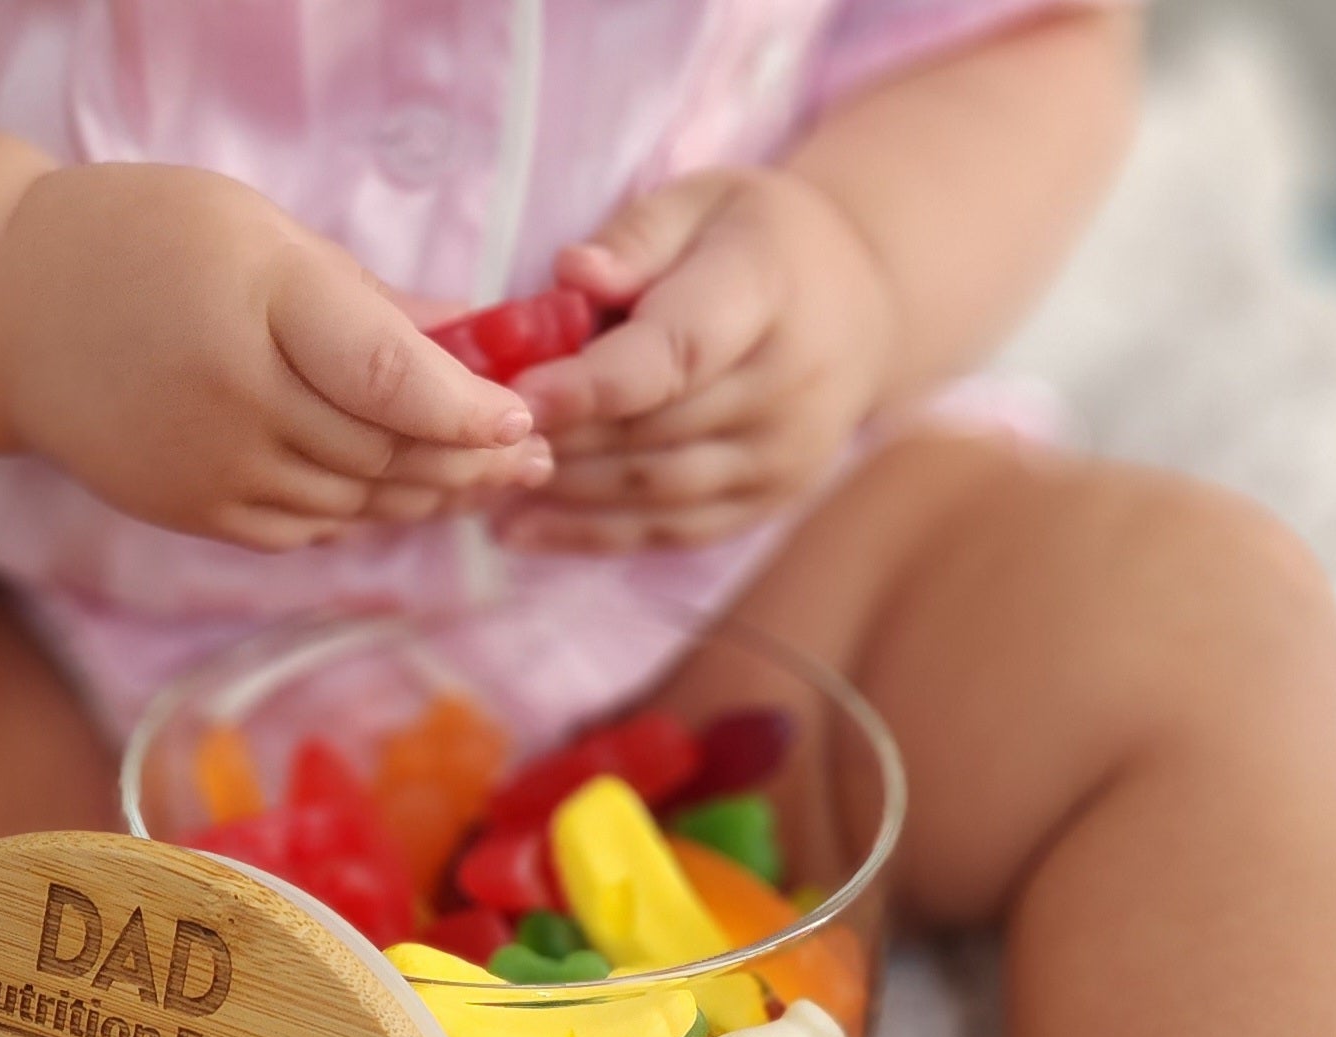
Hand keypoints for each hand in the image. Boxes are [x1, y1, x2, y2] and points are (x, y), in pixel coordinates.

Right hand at [0, 164, 551, 550]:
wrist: (16, 314)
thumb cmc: (153, 246)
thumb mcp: (260, 233)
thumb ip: (366, 299)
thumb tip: (477, 335)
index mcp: (259, 302)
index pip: (389, 377)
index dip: (467, 409)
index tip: (521, 417)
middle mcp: (236, 396)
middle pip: (385, 452)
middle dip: (470, 459)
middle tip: (534, 454)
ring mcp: (213, 467)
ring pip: (356, 502)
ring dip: (429, 495)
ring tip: (487, 480)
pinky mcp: (196, 514)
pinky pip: (307, 528)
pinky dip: (363, 515)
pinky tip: (403, 497)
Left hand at [502, 168, 897, 551]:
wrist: (861, 306)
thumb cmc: (756, 242)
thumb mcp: (704, 202)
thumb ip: (636, 236)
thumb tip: (572, 273)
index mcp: (768, 291)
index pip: (677, 351)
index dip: (592, 382)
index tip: (517, 394)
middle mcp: (788, 384)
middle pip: (653, 429)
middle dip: (559, 438)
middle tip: (475, 439)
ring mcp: (784, 454)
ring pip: (654, 490)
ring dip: (563, 492)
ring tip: (484, 483)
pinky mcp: (767, 502)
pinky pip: (669, 531)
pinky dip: (590, 536)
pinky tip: (522, 530)